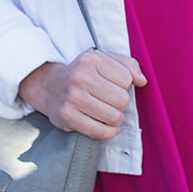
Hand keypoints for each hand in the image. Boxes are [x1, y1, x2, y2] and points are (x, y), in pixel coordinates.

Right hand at [18, 51, 146, 139]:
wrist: (50, 86)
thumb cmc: (83, 72)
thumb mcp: (104, 59)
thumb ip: (128, 65)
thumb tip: (142, 81)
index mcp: (91, 59)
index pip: (127, 78)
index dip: (125, 84)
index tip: (114, 84)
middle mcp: (80, 77)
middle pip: (122, 99)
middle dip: (121, 102)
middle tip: (110, 100)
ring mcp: (72, 98)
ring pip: (114, 117)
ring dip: (116, 118)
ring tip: (108, 111)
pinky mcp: (67, 117)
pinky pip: (100, 132)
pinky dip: (109, 132)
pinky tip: (107, 126)